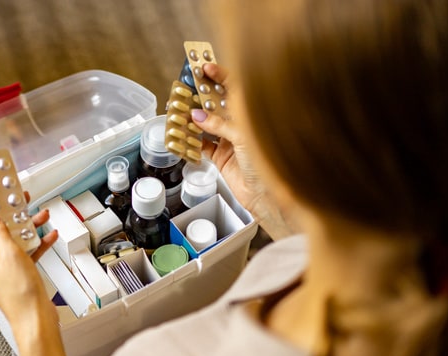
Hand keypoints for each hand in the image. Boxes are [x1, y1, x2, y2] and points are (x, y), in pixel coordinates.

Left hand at [0, 203, 57, 324]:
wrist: (36, 319)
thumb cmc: (20, 296)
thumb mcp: (10, 254)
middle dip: (8, 216)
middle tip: (16, 201)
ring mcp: (2, 269)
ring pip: (11, 241)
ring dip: (25, 228)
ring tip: (39, 215)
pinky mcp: (17, 274)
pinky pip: (24, 254)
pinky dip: (35, 244)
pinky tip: (48, 236)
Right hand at [191, 63, 266, 213]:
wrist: (267, 195)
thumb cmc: (268, 162)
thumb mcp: (244, 137)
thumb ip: (220, 124)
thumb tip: (198, 116)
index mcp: (251, 114)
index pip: (234, 88)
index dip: (219, 76)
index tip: (204, 68)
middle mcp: (239, 124)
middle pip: (217, 104)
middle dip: (201, 96)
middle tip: (185, 89)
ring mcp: (229, 140)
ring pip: (206, 124)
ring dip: (193, 119)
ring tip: (179, 111)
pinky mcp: (220, 157)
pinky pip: (201, 145)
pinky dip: (191, 141)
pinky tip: (183, 135)